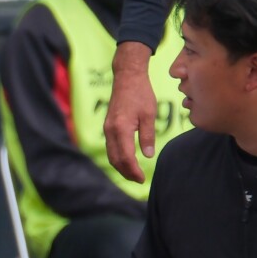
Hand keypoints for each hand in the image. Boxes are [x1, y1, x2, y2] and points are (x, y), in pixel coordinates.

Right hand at [104, 42, 155, 183]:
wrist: (127, 77)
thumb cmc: (140, 93)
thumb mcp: (149, 114)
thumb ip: (148, 136)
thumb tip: (148, 155)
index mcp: (121, 128)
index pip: (126, 157)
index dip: (133, 170)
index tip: (142, 179)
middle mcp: (110, 131)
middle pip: (115, 160)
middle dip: (126, 172)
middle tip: (138, 180)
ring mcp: (107, 129)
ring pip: (111, 155)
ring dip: (121, 167)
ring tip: (133, 173)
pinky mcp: (108, 127)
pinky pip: (110, 147)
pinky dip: (118, 158)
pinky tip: (127, 160)